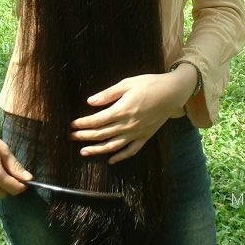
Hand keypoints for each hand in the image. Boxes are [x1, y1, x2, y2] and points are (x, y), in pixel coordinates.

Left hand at [70, 69, 195, 164]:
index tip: (73, 125)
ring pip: (113, 146)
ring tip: (83, 152)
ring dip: (97, 150)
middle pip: (102, 134)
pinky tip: (111, 160)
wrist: (172, 92)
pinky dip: (120, 157)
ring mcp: (137, 133)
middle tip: (72, 137)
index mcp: (122, 110)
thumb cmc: (149, 84)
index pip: (97, 121)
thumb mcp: (127, 83)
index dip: (83, 124)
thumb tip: (90, 102)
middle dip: (85, 136)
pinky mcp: (145, 137)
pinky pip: (131, 151)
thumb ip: (108, 94)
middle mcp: (128, 125)